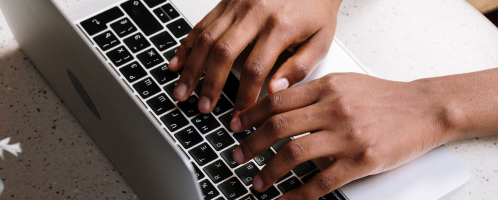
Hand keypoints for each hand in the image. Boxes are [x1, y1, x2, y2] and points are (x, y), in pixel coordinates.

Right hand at [168, 0, 342, 114]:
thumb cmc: (315, 8)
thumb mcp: (320, 40)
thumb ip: (299, 67)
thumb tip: (274, 90)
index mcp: (279, 27)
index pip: (256, 69)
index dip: (244, 96)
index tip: (239, 115)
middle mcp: (255, 13)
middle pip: (223, 53)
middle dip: (209, 84)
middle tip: (202, 107)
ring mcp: (238, 5)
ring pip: (206, 38)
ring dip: (191, 67)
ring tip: (182, 91)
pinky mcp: (227, 0)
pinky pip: (202, 24)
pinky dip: (187, 44)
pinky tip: (177, 62)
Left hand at [229, 73, 453, 198]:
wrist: (426, 109)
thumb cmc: (387, 98)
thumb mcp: (347, 83)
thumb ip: (315, 92)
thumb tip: (278, 103)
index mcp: (328, 87)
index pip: (277, 100)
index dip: (250, 115)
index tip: (236, 125)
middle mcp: (335, 109)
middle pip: (278, 127)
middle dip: (251, 145)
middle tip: (238, 156)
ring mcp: (348, 136)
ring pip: (293, 154)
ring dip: (269, 171)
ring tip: (258, 182)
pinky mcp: (361, 160)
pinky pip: (320, 182)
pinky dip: (297, 194)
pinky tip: (286, 199)